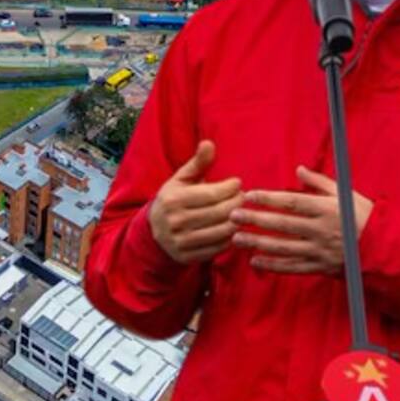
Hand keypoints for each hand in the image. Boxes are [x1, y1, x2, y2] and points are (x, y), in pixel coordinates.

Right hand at [149, 139, 242, 263]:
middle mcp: (175, 221)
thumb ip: (197, 162)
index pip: (210, 194)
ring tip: (243, 212)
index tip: (238, 183)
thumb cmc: (174, 199)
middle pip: (218, 213)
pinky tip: (235, 229)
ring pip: (220, 232)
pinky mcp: (187, 257)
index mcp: (173, 199)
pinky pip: (217, 248)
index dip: (229, 188)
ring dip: (237, 222)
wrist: (154, 231)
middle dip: (236, 204)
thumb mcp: (181, 179)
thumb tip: (209, 143)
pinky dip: (230, 239)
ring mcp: (180, 241)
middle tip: (245, 198)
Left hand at [230, 166, 373, 274]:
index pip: (292, 202)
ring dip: (258, 243)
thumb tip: (298, 169)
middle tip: (232, 215)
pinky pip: (293, 268)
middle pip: (283, 225)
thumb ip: (320, 182)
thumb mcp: (345, 194)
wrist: (384, 249)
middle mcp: (322, 230)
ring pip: (284, 248)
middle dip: (256, 220)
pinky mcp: (321, 267)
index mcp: (327, 209)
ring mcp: (320, 251)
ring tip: (236, 238)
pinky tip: (255, 262)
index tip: (248, 195)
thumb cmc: (363, 216)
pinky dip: (273, 266)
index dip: (268, 198)